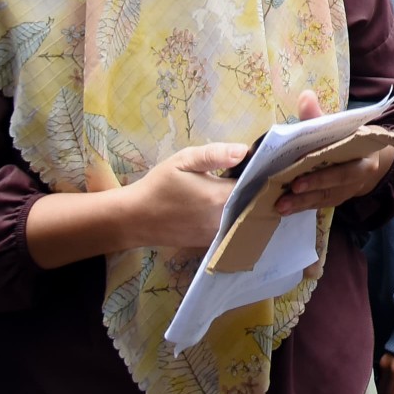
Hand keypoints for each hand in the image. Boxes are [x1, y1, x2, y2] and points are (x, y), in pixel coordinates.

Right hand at [126, 141, 247, 248]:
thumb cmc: (159, 186)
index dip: (258, 173)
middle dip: (255, 188)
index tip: (258, 164)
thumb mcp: (183, 161)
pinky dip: (234, 216)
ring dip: (245, 203)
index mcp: (219, 196)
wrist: (135, 218)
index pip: (254, 183)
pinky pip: (231, 227)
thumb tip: (243, 151)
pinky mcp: (210, 242)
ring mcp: (217, 233)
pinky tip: (226, 204)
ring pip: (244, 216)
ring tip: (240, 187)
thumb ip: (214, 154)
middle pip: (252, 201)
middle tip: (251, 174)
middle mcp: (223, 219)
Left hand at [278, 89, 393, 214]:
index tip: (301, 166)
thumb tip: (305, 96)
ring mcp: (347, 191)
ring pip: (325, 197)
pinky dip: (302, 207)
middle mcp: (358, 176)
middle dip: (313, 186)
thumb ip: (319, 116)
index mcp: (362, 154)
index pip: (345, 163)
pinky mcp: (336, 200)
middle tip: (291, 188)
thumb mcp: (337, 126)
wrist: (366, 157)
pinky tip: (285, 210)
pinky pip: (319, 205)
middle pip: (335, 182)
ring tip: (281, 206)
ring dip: (303, 202)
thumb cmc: (346, 138)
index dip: (325, 169)